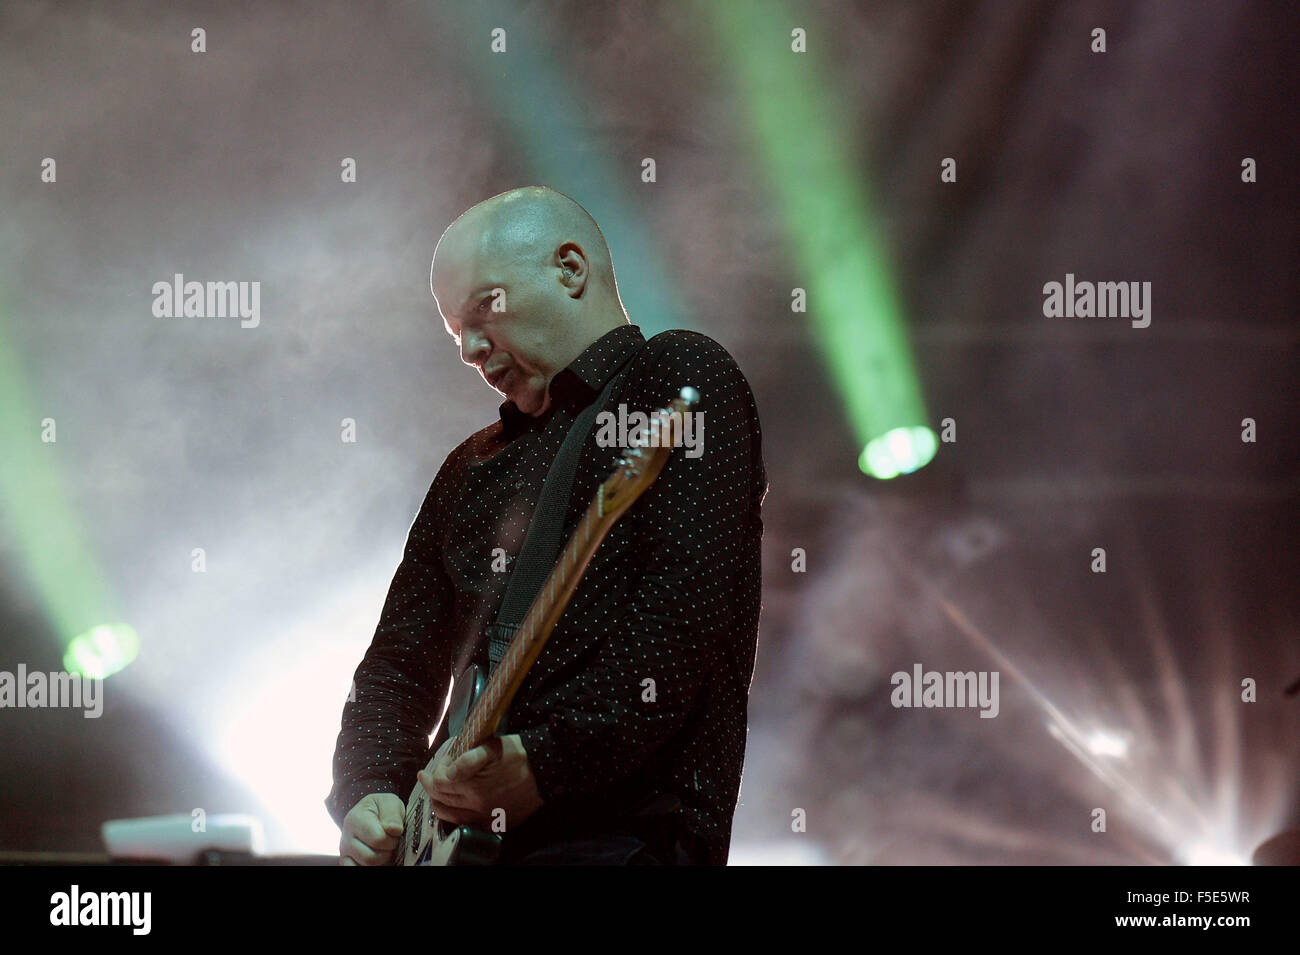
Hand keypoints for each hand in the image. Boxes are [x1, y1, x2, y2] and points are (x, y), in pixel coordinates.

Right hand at [338, 792, 405, 865]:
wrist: (373, 813)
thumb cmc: (382, 809)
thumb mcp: (390, 803)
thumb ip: (392, 814)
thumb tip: (394, 830)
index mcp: (355, 818)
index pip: (378, 839)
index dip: (392, 839)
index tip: (396, 832)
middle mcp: (346, 836)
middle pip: (371, 857)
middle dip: (387, 851)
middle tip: (391, 841)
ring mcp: (345, 851)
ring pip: (366, 866)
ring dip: (381, 860)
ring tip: (383, 847)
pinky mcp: (346, 861)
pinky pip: (357, 870)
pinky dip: (372, 866)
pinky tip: (376, 855)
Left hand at [418, 733, 542, 832]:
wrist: (544, 771)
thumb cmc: (518, 755)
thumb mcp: (492, 747)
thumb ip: (468, 758)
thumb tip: (449, 769)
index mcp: (473, 785)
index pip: (440, 783)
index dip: (435, 771)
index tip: (440, 762)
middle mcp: (476, 805)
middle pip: (441, 799)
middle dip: (431, 786)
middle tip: (427, 776)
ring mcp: (484, 816)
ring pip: (450, 815)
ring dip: (438, 803)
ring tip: (435, 792)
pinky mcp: (494, 823)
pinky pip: (466, 823)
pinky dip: (455, 816)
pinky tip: (454, 807)